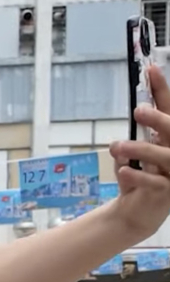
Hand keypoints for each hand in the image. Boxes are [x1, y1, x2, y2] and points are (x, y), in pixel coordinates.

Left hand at [110, 63, 169, 238]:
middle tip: (138, 111)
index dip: (161, 90)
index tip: (150, 69)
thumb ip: (129, 140)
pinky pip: (155, 183)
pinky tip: (123, 172)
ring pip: (166, 156)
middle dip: (159, 119)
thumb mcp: (130, 155)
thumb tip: (124, 127)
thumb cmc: (137, 177)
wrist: (136, 212)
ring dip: (141, 149)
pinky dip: (137, 176)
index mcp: (169, 138)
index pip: (169, 109)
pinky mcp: (168, 193)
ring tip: (117, 146)